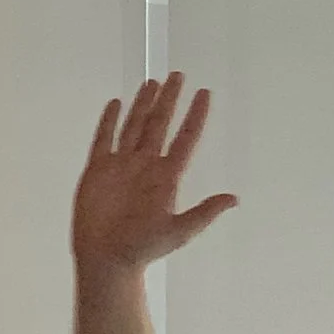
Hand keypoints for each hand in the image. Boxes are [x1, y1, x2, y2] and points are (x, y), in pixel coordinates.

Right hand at [72, 76, 238, 333]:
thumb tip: (234, 199)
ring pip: (135, 125)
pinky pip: (105, 138)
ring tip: (153, 82)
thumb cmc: (143, 249)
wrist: (107, 258)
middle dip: (169, 100)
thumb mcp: (179, 231)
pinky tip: (118, 103)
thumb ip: (205, 213)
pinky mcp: (98, 169)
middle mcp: (146, 166)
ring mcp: (122, 165)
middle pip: (160, 124)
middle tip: (178, 75)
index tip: (205, 93)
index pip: (185, 138)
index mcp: (167, 177)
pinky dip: (110, 120)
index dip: (195, 116)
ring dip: (144, 104)